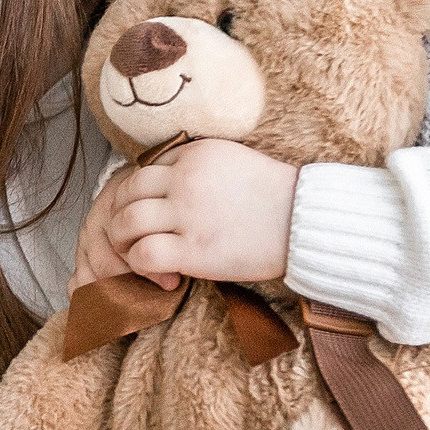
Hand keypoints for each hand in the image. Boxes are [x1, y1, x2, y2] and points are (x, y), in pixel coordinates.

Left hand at [84, 140, 296, 289]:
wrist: (307, 222)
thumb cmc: (276, 197)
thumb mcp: (233, 161)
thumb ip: (197, 167)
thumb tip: (168, 182)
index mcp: (194, 154)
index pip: (142, 171)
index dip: (138, 196)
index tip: (151, 216)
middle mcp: (185, 179)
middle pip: (126, 193)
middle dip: (122, 217)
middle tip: (134, 239)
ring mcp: (188, 213)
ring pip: (125, 223)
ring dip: (124, 243)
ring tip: (141, 256)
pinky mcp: (194, 249)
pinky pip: (144, 255)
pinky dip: (142, 266)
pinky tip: (164, 274)